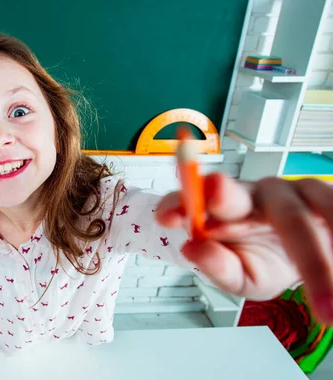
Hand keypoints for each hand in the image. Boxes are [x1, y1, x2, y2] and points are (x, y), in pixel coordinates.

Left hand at [156, 172, 332, 324]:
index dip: (177, 204)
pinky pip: (330, 210)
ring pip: (294, 214)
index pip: (191, 200)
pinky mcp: (325, 195)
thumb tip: (193, 249)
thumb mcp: (241, 276)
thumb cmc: (265, 260)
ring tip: (322, 293)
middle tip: (215, 190)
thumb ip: (217, 267)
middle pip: (236, 195)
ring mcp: (291, 191)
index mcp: (223, 210)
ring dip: (307, 251)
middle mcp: (254, 194)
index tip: (167, 217)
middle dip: (224, 194)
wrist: (313, 259)